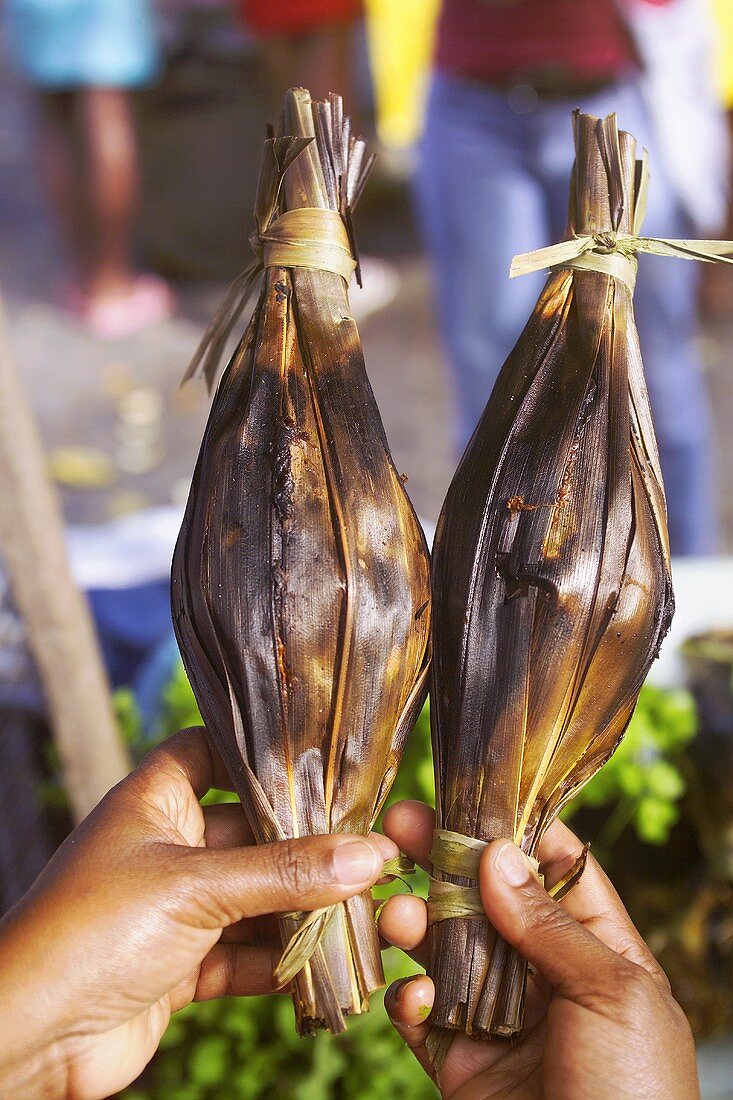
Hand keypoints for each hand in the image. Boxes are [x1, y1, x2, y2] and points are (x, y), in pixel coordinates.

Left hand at [0, 727, 395, 1099]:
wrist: (30, 1039)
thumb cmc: (96, 931)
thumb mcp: (198, 887)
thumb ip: (286, 872)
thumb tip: (371, 855)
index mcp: (154, 802)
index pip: (210, 753)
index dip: (257, 753)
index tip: (321, 759)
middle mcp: (165, 848)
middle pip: (249, 832)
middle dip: (305, 847)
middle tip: (372, 851)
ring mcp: (173, 909)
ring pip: (253, 899)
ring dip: (301, 910)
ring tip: (365, 910)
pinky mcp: (180, 966)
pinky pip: (243, 955)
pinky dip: (279, 963)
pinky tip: (325, 965)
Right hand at [379, 801, 698, 1099]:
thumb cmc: (636, 1097)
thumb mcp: (612, 997)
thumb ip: (550, 925)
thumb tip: (497, 853)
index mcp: (600, 952)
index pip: (554, 870)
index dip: (511, 830)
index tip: (464, 794)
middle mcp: (545, 978)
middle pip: (487, 901)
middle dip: (443, 863)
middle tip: (396, 826)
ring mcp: (501, 1020)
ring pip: (445, 951)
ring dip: (414, 927)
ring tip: (393, 918)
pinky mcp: (463, 1066)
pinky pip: (423, 1018)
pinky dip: (408, 1001)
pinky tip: (411, 999)